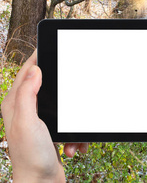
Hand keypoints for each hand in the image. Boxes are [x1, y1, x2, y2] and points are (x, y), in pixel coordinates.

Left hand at [1, 50, 87, 182]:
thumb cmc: (31, 157)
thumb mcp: (28, 122)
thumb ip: (27, 95)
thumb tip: (35, 70)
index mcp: (15, 104)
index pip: (27, 71)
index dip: (39, 56)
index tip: (51, 46)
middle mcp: (25, 110)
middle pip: (47, 85)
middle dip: (65, 90)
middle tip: (75, 86)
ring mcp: (39, 121)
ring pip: (63, 105)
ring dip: (73, 118)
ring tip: (71, 137)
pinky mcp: (51, 132)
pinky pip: (69, 123)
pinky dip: (75, 134)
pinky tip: (72, 146)